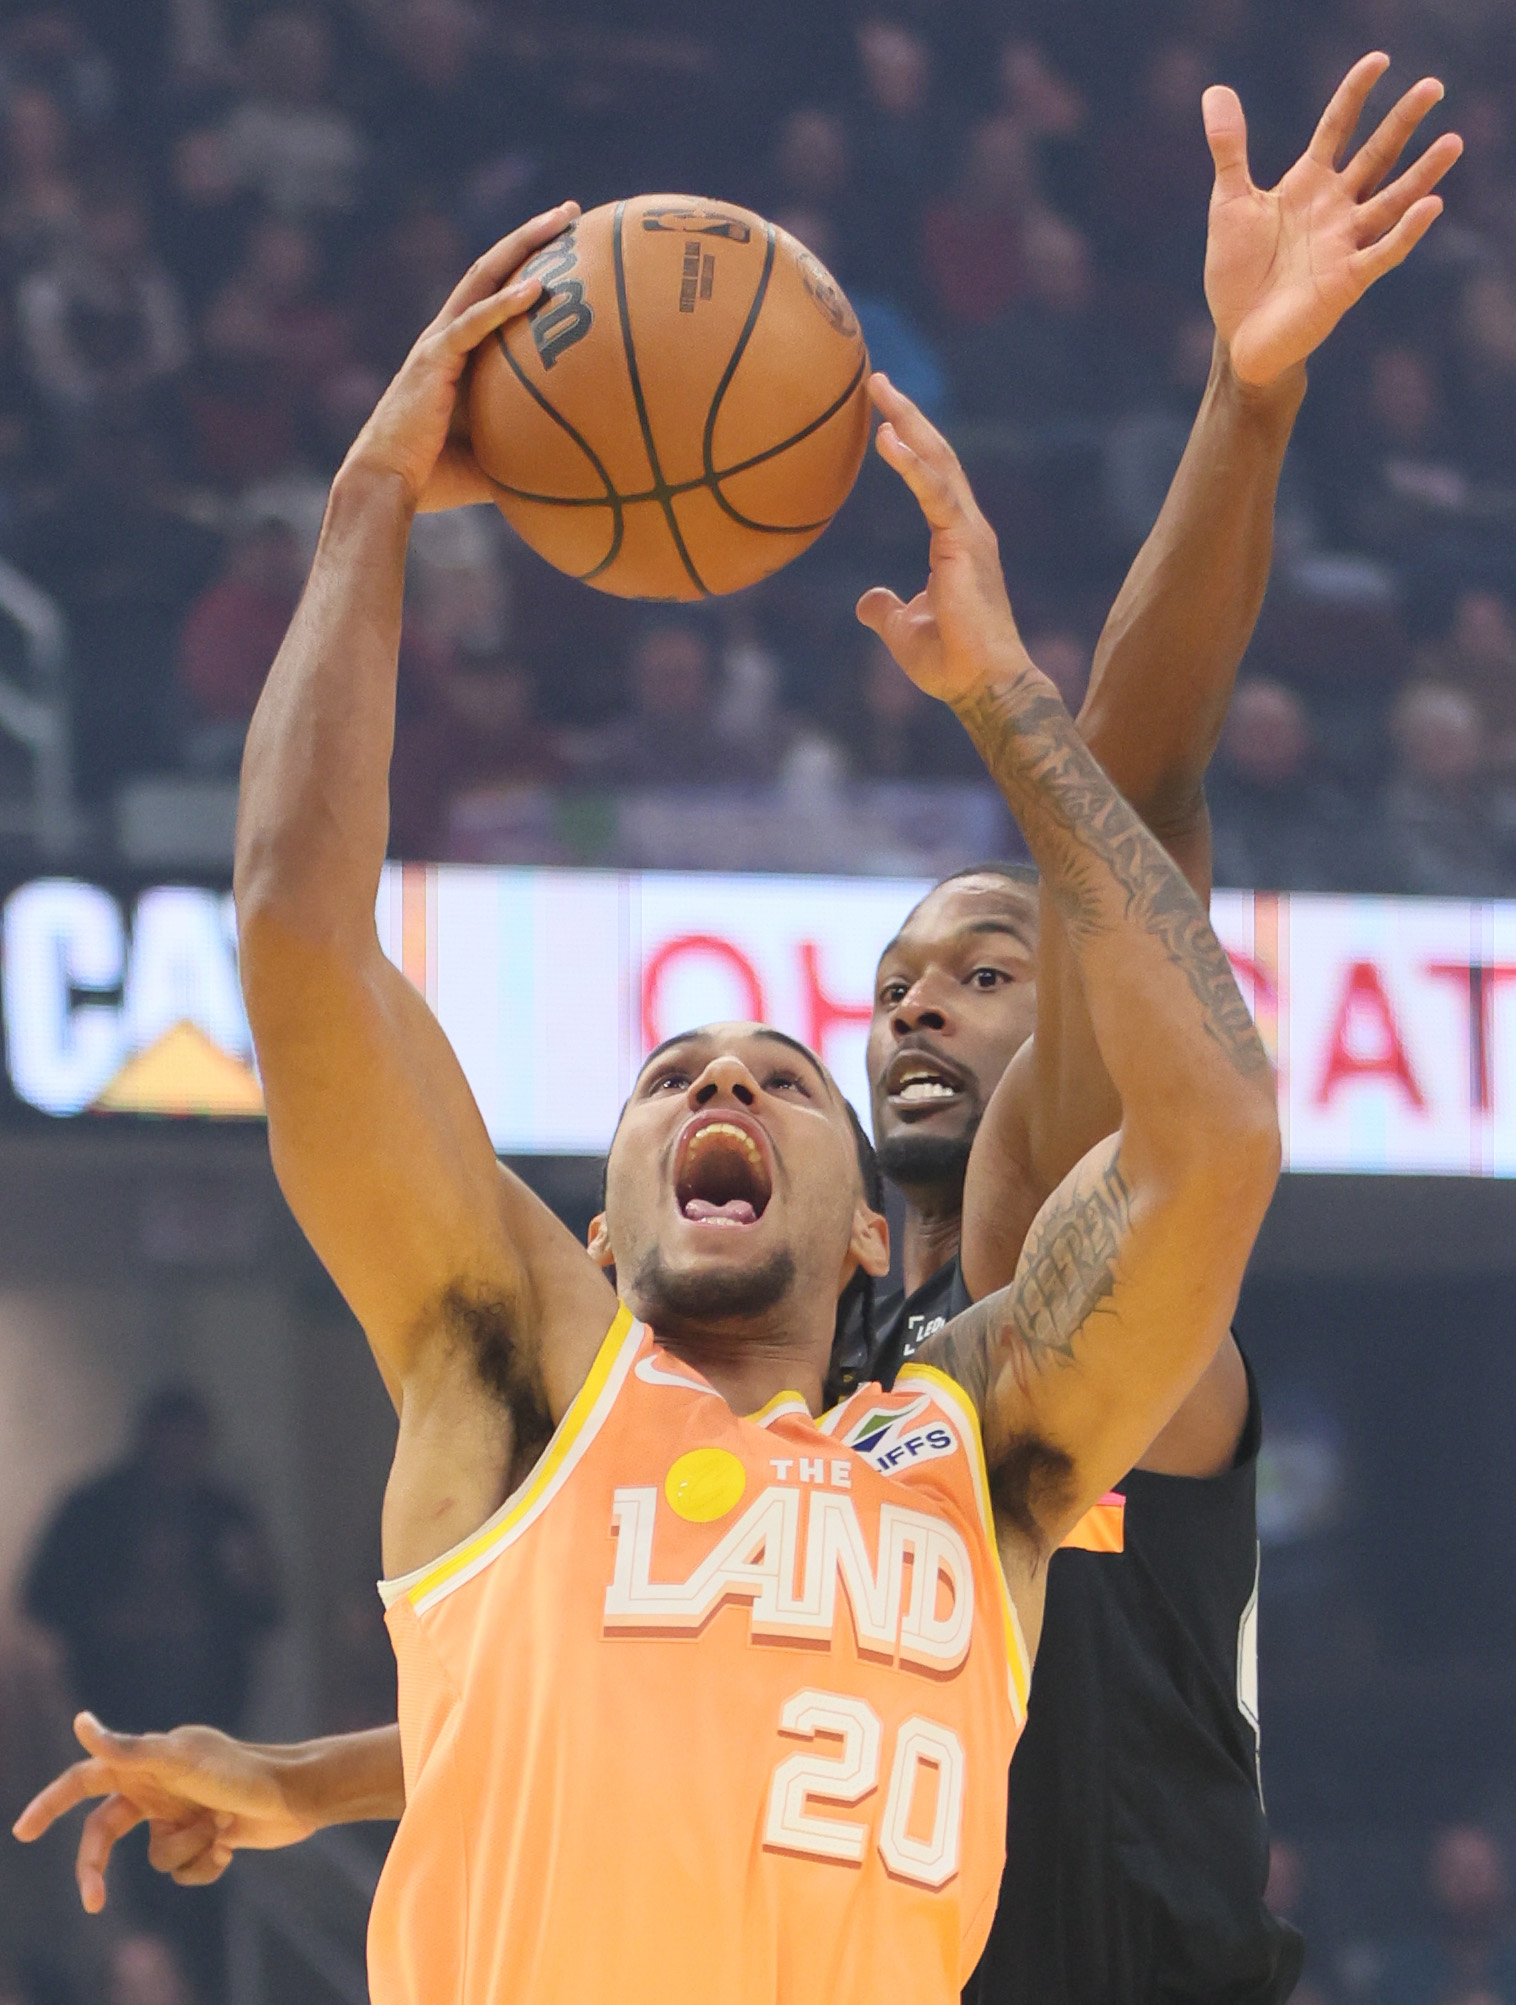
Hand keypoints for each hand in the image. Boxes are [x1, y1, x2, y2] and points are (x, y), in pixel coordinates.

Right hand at [11, 1712, 316, 1911]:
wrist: (297, 1796)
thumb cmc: (240, 1771)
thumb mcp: (181, 1759)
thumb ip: (128, 1748)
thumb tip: (80, 1723)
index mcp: (147, 1764)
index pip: (85, 1779)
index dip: (52, 1802)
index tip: (22, 1830)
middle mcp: (159, 1789)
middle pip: (107, 1832)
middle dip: (98, 1867)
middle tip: (93, 1901)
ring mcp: (180, 1816)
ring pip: (155, 1857)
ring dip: (184, 1851)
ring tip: (218, 1825)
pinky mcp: (204, 1840)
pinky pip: (185, 1872)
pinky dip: (204, 1865)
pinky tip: (230, 1843)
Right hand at [342, 201, 579, 509]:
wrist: (388, 486)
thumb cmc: (437, 478)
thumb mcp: (497, 457)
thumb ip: (530, 445)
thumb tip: (582, 462)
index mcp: (460, 353)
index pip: (497, 294)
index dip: (528, 266)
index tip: (569, 249)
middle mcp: (448, 336)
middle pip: (493, 270)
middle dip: (531, 237)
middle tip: (570, 213)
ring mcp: (438, 343)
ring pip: (484, 279)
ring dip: (522, 247)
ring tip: (561, 222)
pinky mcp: (431, 360)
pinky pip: (473, 324)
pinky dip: (504, 305)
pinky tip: (536, 288)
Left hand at [856, 374, 1030, 706]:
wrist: (982, 686)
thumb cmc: (951, 662)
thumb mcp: (904, 630)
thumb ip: (887, 610)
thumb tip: (866, 601)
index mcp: (956, 540)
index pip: (932, 478)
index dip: (909, 443)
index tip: (882, 414)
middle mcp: (968, 527)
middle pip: (937, 456)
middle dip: (908, 415)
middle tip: (877, 380)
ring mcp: (970, 532)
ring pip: (939, 462)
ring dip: (909, 421)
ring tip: (879, 389)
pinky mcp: (965, 544)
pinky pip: (935, 493)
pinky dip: (911, 463)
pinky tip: (887, 436)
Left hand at [1203, 53, 1461, 386]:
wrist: (1240, 339)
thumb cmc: (1237, 273)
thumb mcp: (1228, 203)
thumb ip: (1229, 149)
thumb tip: (1216, 92)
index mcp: (1307, 185)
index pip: (1336, 128)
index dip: (1355, 94)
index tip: (1379, 59)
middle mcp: (1334, 209)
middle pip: (1376, 156)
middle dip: (1402, 122)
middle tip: (1433, 86)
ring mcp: (1344, 244)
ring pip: (1391, 201)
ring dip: (1422, 175)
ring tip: (1453, 141)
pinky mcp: (1347, 281)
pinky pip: (1383, 253)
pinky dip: (1406, 232)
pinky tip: (1431, 206)